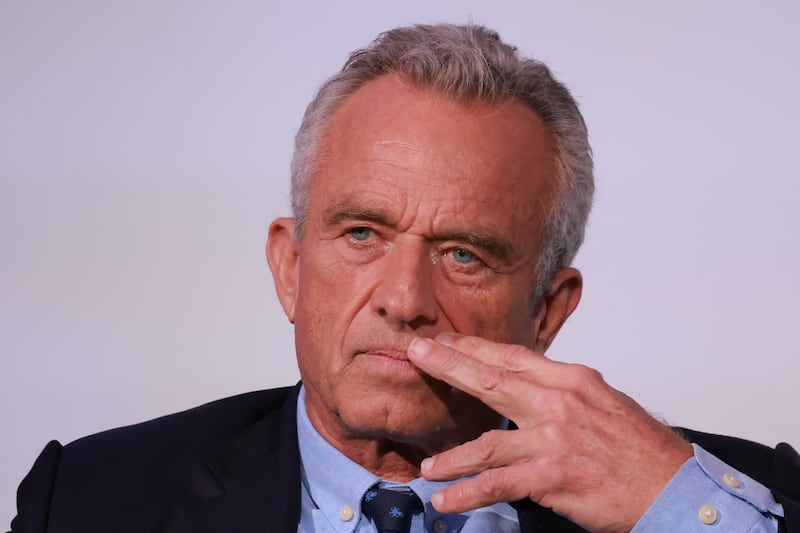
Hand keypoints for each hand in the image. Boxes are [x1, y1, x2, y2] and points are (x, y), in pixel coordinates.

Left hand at [406, 333, 692, 532]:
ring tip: (427, 465)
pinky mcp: (552, 475)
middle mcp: (559, 401)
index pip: (512, 356)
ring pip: (486, 442)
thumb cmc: (643, 449)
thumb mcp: (604, 403)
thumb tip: (528, 388)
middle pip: (490, 379)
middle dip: (447, 365)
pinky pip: (497, 484)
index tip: (446, 340)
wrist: (676, 486)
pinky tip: (445, 499)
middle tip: (415, 353)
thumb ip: (563, 393)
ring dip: (451, 456)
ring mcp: (553, 438)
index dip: (474, 347)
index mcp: (572, 379)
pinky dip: (466, 493)